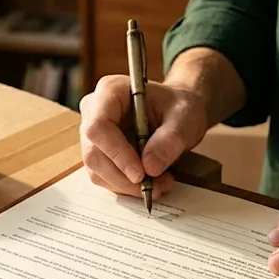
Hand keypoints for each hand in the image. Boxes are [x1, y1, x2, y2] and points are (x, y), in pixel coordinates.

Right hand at [78, 75, 210, 198]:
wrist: (176, 114)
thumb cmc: (177, 107)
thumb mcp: (184, 117)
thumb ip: (170, 139)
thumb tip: (150, 167)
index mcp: (110, 91)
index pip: (98, 127)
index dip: (116, 153)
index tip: (140, 174)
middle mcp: (94, 112)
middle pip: (94, 153)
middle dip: (124, 177)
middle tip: (155, 186)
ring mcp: (94, 135)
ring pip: (97, 171)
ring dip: (127, 186)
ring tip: (160, 184)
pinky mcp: (100, 154)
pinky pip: (105, 178)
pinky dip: (127, 187)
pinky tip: (152, 183)